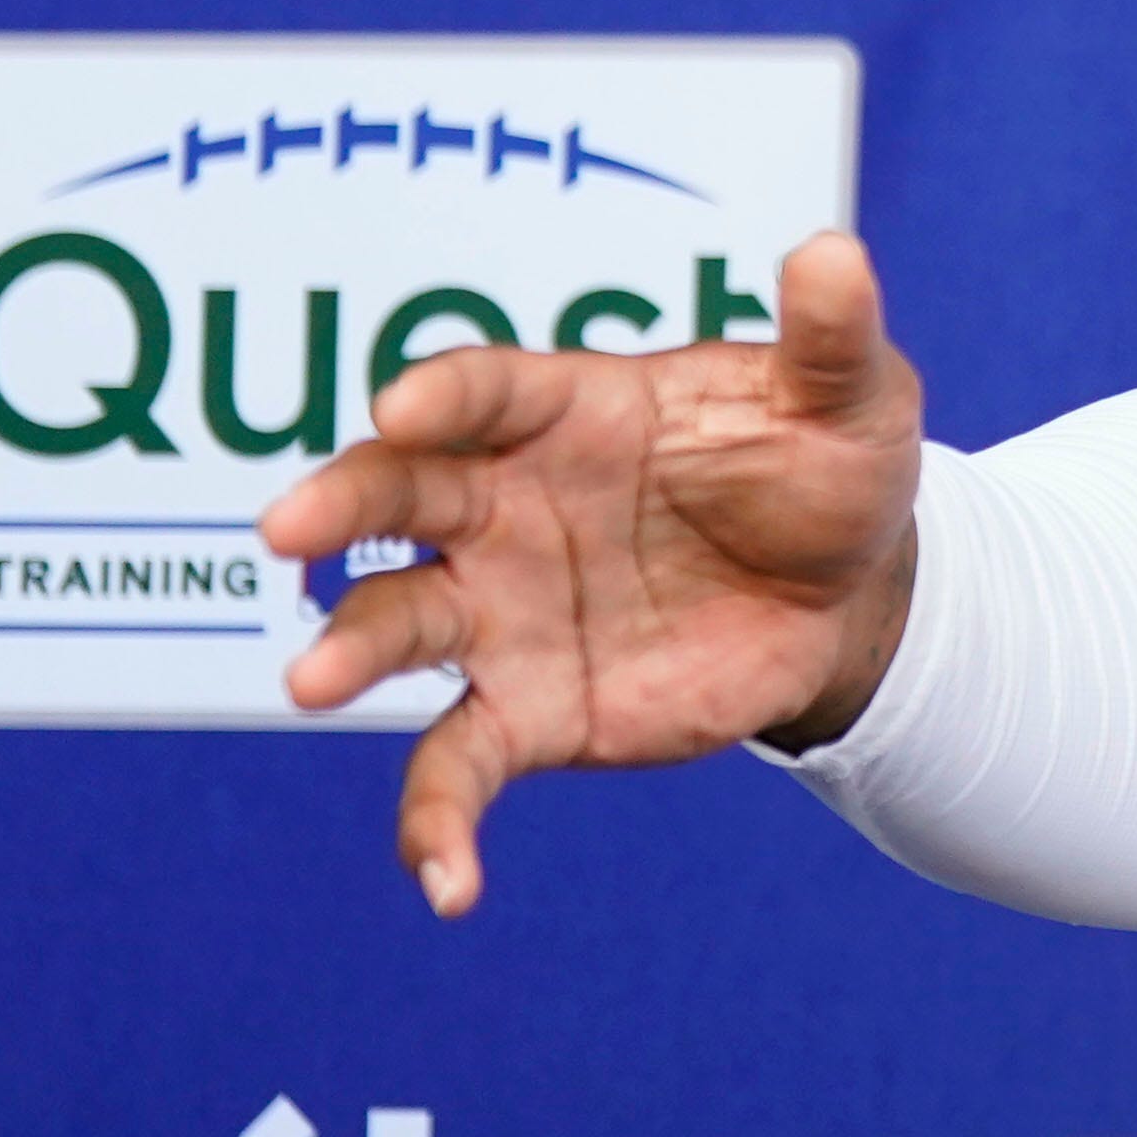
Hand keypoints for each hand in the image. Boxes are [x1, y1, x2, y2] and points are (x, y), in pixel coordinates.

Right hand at [258, 229, 924, 916]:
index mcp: (567, 410)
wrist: (847, 592)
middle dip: (340, 504)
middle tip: (287, 530)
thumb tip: (834, 249)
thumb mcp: (849, 399)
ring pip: (398, 622)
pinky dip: (435, 826)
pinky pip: (455, 767)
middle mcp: (506, 504)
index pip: (485, 390)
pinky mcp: (529, 708)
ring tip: (308, 680)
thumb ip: (830, 336)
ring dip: (348, 648)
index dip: (442, 394)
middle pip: (400, 494)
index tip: (402, 407)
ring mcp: (504, 609)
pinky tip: (448, 887)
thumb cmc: (825, 468)